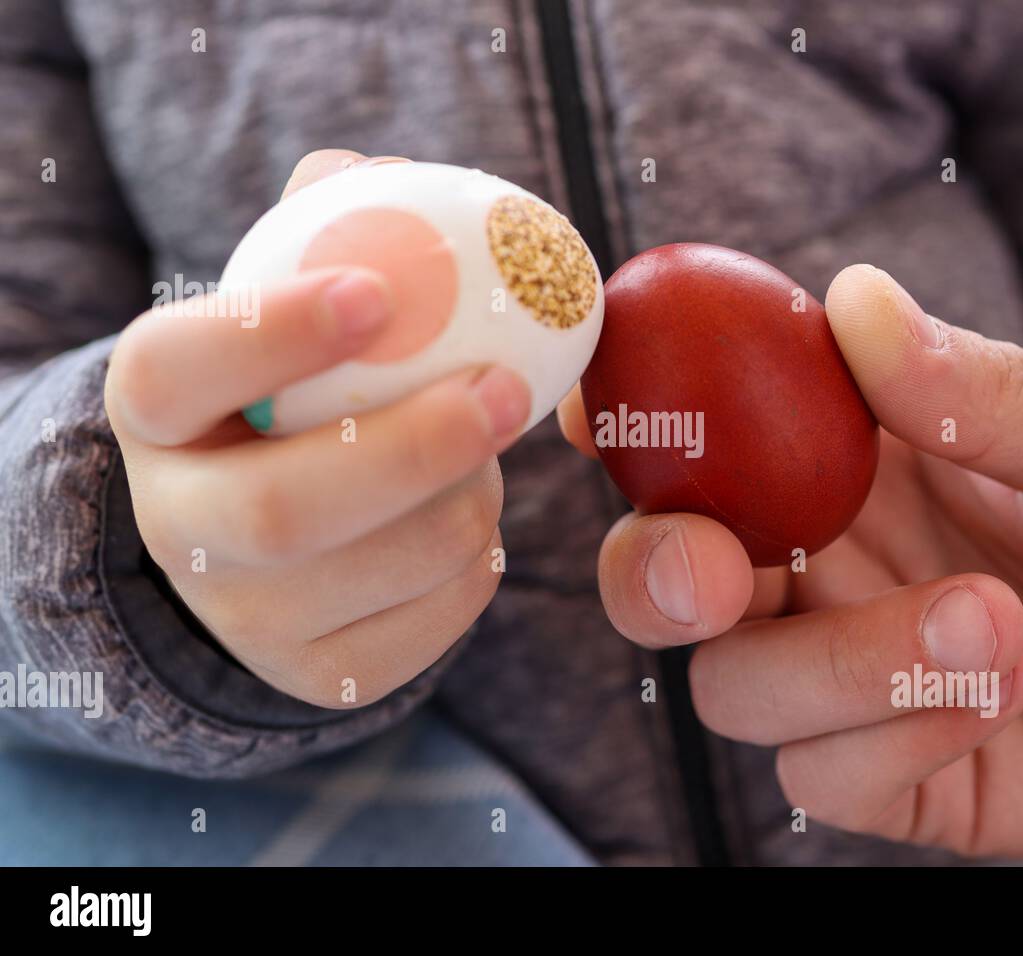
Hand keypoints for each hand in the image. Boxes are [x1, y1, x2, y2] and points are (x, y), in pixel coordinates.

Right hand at [106, 150, 529, 707]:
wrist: (267, 539)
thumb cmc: (298, 394)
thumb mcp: (288, 312)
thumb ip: (325, 235)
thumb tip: (392, 177)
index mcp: (155, 413)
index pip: (175, 369)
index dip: (271, 331)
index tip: (377, 292)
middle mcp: (179, 527)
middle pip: (283, 511)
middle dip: (414, 450)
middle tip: (505, 393)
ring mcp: (245, 618)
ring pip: (384, 567)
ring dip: (467, 498)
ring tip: (484, 451)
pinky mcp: (320, 674)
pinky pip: (434, 621)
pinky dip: (479, 561)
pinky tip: (470, 517)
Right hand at [559, 264, 1022, 858]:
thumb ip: (983, 389)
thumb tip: (856, 303)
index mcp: (858, 467)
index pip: (712, 442)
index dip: (637, 421)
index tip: (600, 407)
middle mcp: (831, 571)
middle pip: (669, 580)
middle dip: (660, 574)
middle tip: (719, 569)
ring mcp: (856, 680)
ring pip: (737, 690)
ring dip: (842, 664)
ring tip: (995, 627)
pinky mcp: (900, 780)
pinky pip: (825, 778)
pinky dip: (899, 738)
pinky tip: (1009, 694)